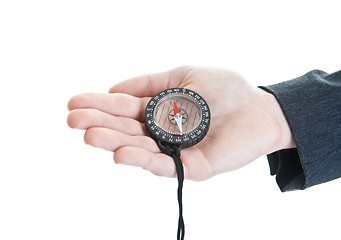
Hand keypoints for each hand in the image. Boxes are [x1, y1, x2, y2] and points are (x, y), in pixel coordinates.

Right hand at [67, 66, 294, 179]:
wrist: (259, 108)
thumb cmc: (225, 89)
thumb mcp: (183, 74)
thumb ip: (151, 82)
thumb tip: (114, 88)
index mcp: (158, 109)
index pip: (123, 108)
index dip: (99, 105)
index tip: (73, 102)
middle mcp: (161, 132)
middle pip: (126, 129)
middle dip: (99, 124)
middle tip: (73, 120)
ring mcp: (174, 150)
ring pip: (139, 148)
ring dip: (113, 142)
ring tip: (90, 136)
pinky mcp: (191, 166)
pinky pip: (164, 164)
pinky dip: (142, 160)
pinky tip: (121, 153)